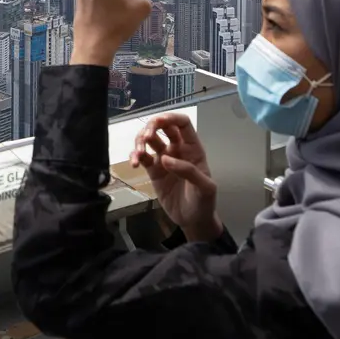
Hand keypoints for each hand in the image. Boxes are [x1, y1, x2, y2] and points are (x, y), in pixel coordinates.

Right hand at [128, 112, 222, 241]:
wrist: (193, 220)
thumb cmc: (204, 202)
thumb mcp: (204, 188)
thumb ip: (188, 172)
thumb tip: (165, 159)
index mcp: (193, 149)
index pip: (182, 124)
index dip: (170, 118)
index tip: (158, 121)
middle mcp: (177, 149)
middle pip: (162, 127)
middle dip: (151, 127)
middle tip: (145, 138)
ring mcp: (164, 159)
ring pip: (149, 140)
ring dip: (140, 142)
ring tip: (138, 155)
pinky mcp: (153, 171)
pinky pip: (142, 158)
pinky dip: (135, 157)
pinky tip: (134, 164)